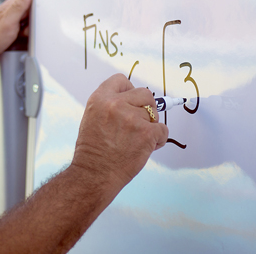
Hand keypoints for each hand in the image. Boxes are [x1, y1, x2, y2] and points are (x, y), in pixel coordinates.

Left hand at [0, 0, 32, 67]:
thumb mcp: (8, 21)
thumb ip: (19, 5)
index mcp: (11, 5)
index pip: (32, 3)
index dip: (35, 14)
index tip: (30, 22)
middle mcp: (11, 12)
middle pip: (32, 17)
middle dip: (31, 27)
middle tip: (21, 33)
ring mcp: (10, 22)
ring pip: (28, 27)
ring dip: (27, 35)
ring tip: (16, 38)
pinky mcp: (10, 32)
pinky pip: (22, 35)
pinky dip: (22, 40)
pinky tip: (15, 43)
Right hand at [72, 74, 168, 192]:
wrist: (95, 174)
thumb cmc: (93, 150)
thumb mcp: (92, 117)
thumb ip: (109, 105)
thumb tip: (133, 101)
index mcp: (100, 99)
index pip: (121, 80)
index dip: (128, 91)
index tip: (129, 102)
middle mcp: (115, 104)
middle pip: (145, 93)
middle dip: (146, 107)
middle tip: (138, 122)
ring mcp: (132, 118)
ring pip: (155, 114)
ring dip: (151, 126)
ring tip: (137, 140)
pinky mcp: (146, 133)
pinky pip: (163, 130)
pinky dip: (158, 140)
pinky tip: (145, 147)